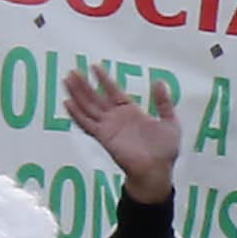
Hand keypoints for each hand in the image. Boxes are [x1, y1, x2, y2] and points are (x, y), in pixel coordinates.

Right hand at [63, 70, 185, 200]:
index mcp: (130, 112)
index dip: (104, 79)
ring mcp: (108, 127)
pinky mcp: (104, 138)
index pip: (113, 91)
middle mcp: (116, 118)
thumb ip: (164, 103)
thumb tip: (159, 82)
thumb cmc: (165, 151)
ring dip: (77, 94)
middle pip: (96, 98)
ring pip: (88, 107)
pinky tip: (68, 103)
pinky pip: (87, 124)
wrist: (158, 170)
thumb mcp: (170, 122)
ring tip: (67, 80)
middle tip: (73, 71)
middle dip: (84, 85)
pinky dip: (77, 114)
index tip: (94, 67)